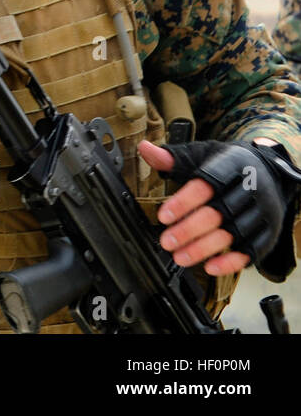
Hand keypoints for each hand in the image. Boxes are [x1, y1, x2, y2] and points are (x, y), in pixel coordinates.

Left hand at [140, 139, 300, 275]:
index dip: (183, 202)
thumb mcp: (201, 155)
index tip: (162, 216)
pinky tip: (211, 267)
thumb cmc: (228, 165)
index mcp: (233, 166)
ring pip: (234, 233)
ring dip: (205, 248)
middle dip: (190, 229)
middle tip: (166, 242)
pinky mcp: (269, 231)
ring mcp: (263, 211)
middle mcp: (252, 188)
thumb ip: (173, 158)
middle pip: (219, 212)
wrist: (267, 170)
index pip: (206, 185)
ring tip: (180, 257)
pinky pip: (253, 250)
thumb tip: (144, 148)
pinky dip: (231, 261)